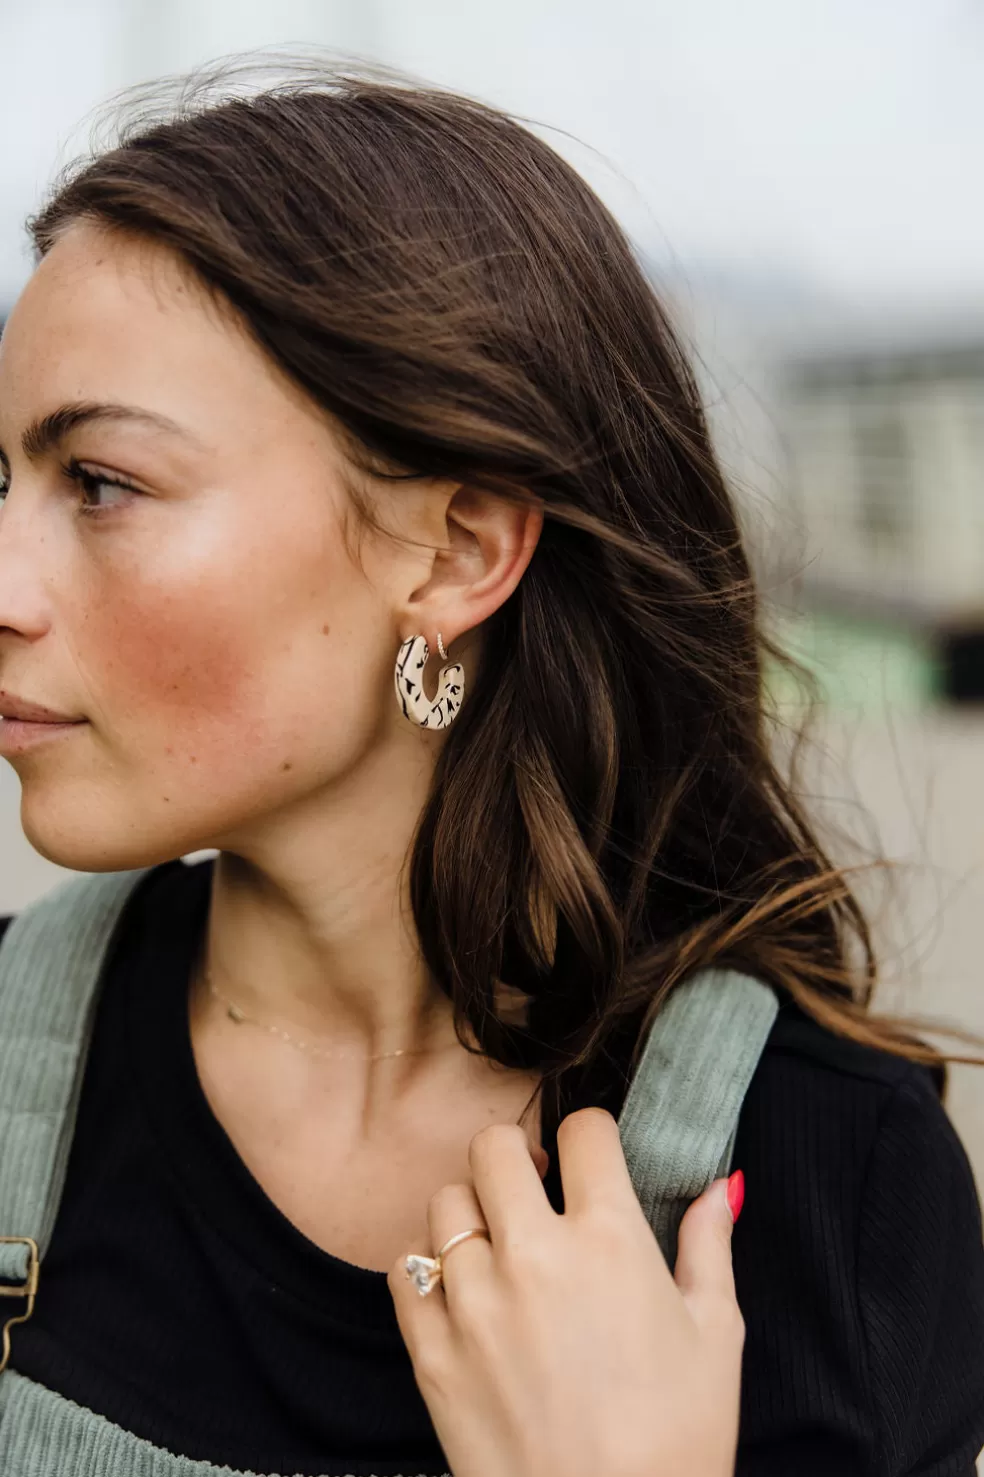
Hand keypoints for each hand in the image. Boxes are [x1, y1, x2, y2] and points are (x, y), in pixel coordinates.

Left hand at [389, 1106, 743, 1476]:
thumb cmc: (677, 1442)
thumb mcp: (716, 1337)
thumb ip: (710, 1246)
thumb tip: (723, 1184)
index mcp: (610, 1240)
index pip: (583, 1131)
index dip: (592, 1136)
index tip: (593, 1160)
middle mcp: (533, 1256)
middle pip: (494, 1147)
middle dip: (518, 1157)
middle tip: (537, 1190)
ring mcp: (474, 1303)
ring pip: (444, 1203)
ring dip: (472, 1213)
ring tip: (498, 1247)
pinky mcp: (431, 1354)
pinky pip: (405, 1271)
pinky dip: (428, 1272)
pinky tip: (462, 1294)